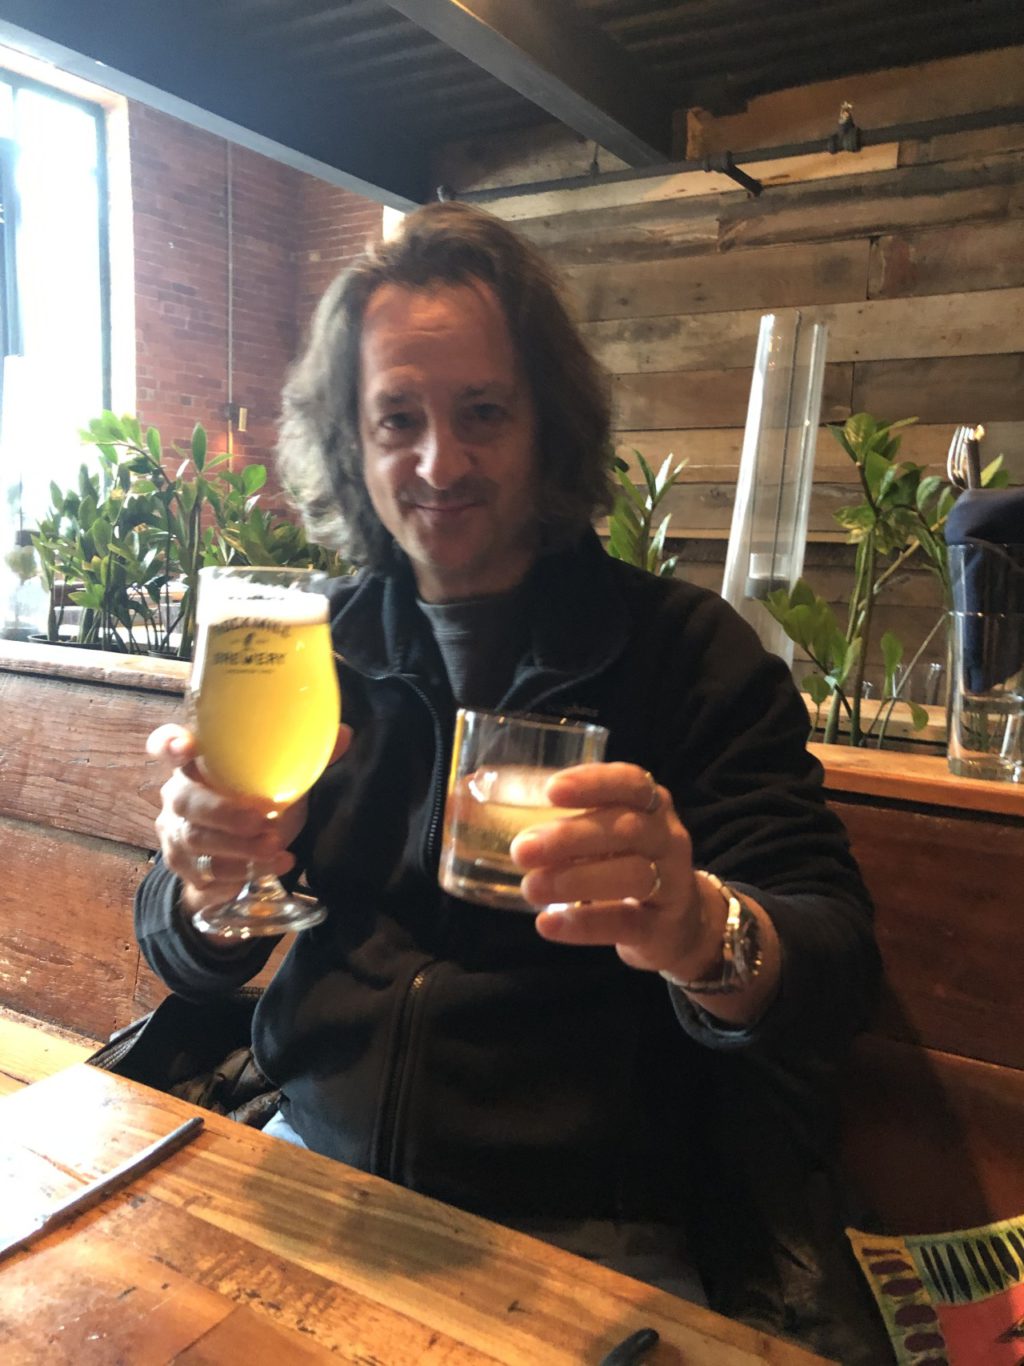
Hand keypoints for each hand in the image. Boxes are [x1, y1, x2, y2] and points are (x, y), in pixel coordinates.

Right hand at [147, 722, 351, 921]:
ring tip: (276, 848)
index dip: (169, 744)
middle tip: (262, 820)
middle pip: (186, 799)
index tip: (185, 747)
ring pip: (197, 839)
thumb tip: (345, 734)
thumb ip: (307, 759)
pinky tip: (272, 867)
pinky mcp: (183, 866)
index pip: (165, 744)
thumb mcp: (282, 782)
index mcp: (198, 763)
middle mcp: (178, 794)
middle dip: (224, 812)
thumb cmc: (256, 807)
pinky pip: (206, 870)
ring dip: (239, 846)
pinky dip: (242, 871)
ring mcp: (176, 832)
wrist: (237, 864)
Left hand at [510, 762, 712, 976]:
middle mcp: (668, 838)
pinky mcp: (662, 928)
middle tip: (521, 849)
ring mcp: (672, 884)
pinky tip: (548, 924)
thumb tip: (472, 804)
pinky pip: (626, 922)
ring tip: (531, 888)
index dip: (593, 783)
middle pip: (626, 829)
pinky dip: (585, 924)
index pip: (630, 783)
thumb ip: (562, 820)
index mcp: (651, 805)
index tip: (551, 790)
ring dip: (575, 879)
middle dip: (570, 837)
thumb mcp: (608, 835)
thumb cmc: (628, 864)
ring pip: (632, 875)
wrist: (681, 924)